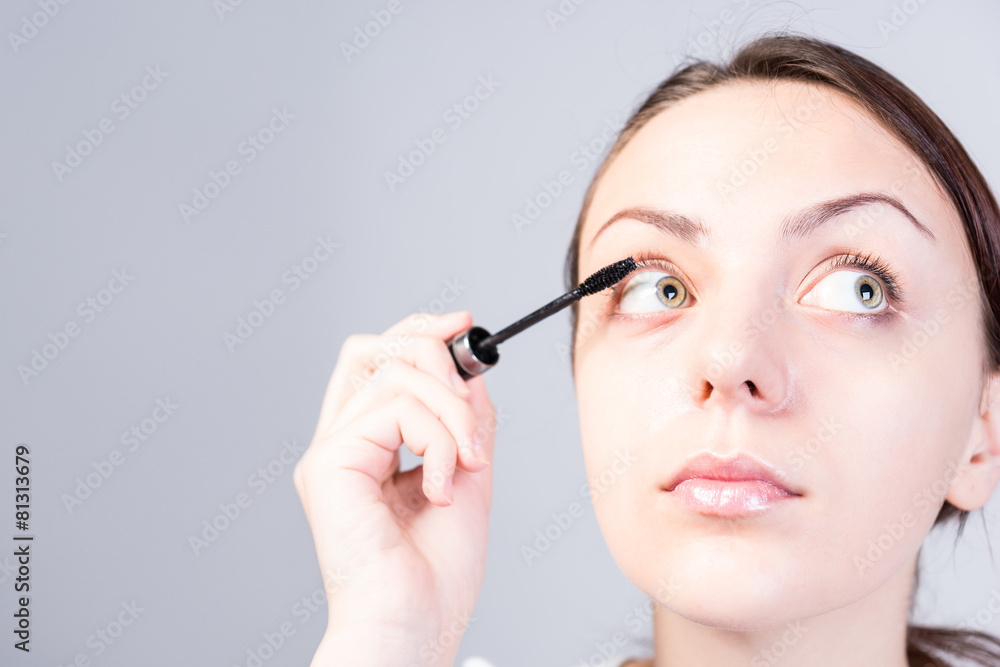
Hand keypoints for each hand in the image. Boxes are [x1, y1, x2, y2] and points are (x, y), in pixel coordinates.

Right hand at [294, 310, 495, 666]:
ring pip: (397, 373)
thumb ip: (465, 420)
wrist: (416, 625)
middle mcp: (341, 442)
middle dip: (437, 359)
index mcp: (366, 446)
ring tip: (467, 464)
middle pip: (374, 349)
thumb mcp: (468, 474)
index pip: (377, 360)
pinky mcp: (329, 462)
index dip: (418, 331)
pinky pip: (396, 407)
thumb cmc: (436, 572)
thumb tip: (472, 369)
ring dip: (453, 413)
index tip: (464, 325)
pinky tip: (442, 484)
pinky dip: (440, 438)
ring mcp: (330, 451)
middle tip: (472, 411)